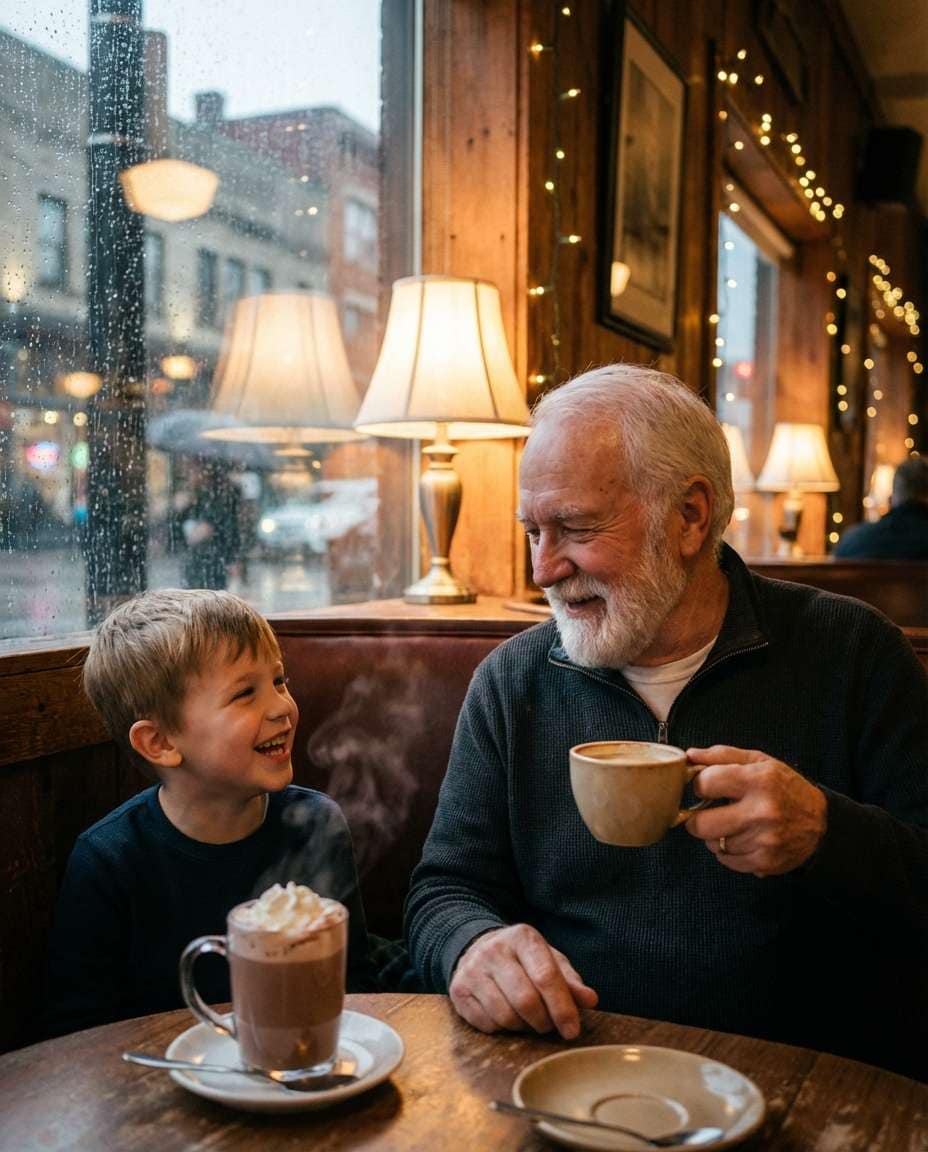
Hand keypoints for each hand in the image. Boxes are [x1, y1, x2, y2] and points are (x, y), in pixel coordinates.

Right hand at [449, 923, 597, 1039]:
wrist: (476, 947)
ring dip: (523, 1027)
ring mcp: (473, 970)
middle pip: (526, 1000)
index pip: (546, 977)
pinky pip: (487, 1024)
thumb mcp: (548, 960)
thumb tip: (590, 1000)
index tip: (572, 1030)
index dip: (562, 1008)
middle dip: (543, 1021)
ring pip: (506, 1016)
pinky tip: (507, 1016)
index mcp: (523, 938)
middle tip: (548, 1025)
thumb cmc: (522, 959)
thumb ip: (570, 981)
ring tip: (528, 1019)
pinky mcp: (458, 990)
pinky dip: (503, 1029)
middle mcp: (495, 950)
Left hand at [685, 745, 826, 876]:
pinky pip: (726, 861)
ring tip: (732, 824)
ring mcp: (763, 840)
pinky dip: (727, 851)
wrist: (822, 824)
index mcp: (758, 780)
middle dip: (697, 818)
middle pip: (701, 824)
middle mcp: (761, 812)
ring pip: (713, 844)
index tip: (706, 787)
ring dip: (715, 835)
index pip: (706, 783)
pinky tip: (741, 839)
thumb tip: (689, 755)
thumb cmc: (785, 787)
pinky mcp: (765, 862)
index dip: (700, 785)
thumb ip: (722, 755)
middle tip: (707, 812)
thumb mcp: (759, 761)